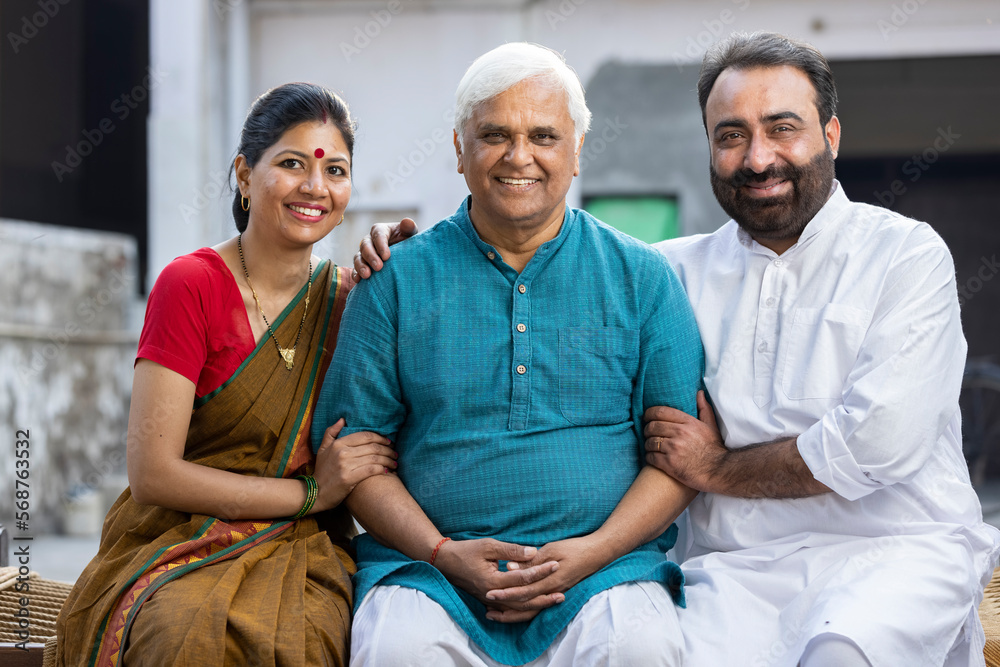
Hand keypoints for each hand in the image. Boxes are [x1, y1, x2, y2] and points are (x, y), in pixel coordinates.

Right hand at [312, 418, 396, 510]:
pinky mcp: (349, 479)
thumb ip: (331, 432)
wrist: (315, 493)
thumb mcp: (322, 449)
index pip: (365, 436)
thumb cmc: (321, 471)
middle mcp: (342, 452)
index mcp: (338, 443)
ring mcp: (345, 465)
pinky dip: (383, 469)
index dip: (380, 438)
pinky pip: (371, 470)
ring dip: (388, 460)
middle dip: (388, 450)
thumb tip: (342, 419)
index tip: (389, 442)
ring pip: (374, 458)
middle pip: (373, 447)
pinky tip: (388, 471)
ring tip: (395, 463)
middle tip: (395, 453)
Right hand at [352, 218, 417, 281]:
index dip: (381, 245)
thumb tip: (407, 221)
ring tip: (367, 275)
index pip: (378, 234)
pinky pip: (355, 269)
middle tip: (379, 267)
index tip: (387, 256)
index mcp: (381, 230)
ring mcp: (365, 253)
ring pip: (358, 257)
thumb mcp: (410, 235)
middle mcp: (370, 240)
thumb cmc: (408, 243)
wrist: (405, 257)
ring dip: (361, 266)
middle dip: (371, 256)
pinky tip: (358, 280)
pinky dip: (355, 274)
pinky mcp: (363, 265)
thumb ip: (409, 228)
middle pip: (365, 245)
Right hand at [432, 538, 561, 621]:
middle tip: (562, 593)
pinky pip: (510, 610)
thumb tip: (533, 552)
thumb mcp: (488, 545)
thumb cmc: (467, 551)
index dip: (540, 571)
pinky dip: (524, 610)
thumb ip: (511, 550)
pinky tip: (535, 607)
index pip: (522, 578)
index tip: (555, 564)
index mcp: (492, 580)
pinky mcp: (489, 601)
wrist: (445, 562)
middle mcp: (492, 595)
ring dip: (537, 605)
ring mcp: (490, 600)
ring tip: (554, 601)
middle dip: (544, 597)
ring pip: (517, 609)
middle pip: (523, 600)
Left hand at [484, 536, 606, 622]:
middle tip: (487, 605)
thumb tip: (511, 567)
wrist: (597, 553)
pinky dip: (526, 608)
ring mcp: (556, 593)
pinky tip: (516, 607)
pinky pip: (539, 606)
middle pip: (525, 603)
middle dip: (505, 605)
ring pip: (532, 609)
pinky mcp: (558, 592)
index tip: (489, 593)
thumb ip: (531, 561)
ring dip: (514, 611)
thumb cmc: (575, 548)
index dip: (506, 593)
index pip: (523, 590)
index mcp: (550, 580)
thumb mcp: (551, 549)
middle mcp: (553, 591)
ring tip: (497, 612)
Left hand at [644, 390, 725, 492]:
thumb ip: (704, 408)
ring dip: (648, 444)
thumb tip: (699, 393)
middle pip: (652, 426)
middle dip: (647, 429)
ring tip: (651, 446)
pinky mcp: (669, 464)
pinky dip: (649, 457)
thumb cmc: (714, 449)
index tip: (647, 417)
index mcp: (688, 422)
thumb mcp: (711, 426)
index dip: (649, 414)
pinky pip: (651, 457)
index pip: (660, 412)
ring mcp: (673, 449)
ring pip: (649, 442)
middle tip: (648, 433)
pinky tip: (652, 457)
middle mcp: (679, 433)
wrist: (718, 471)